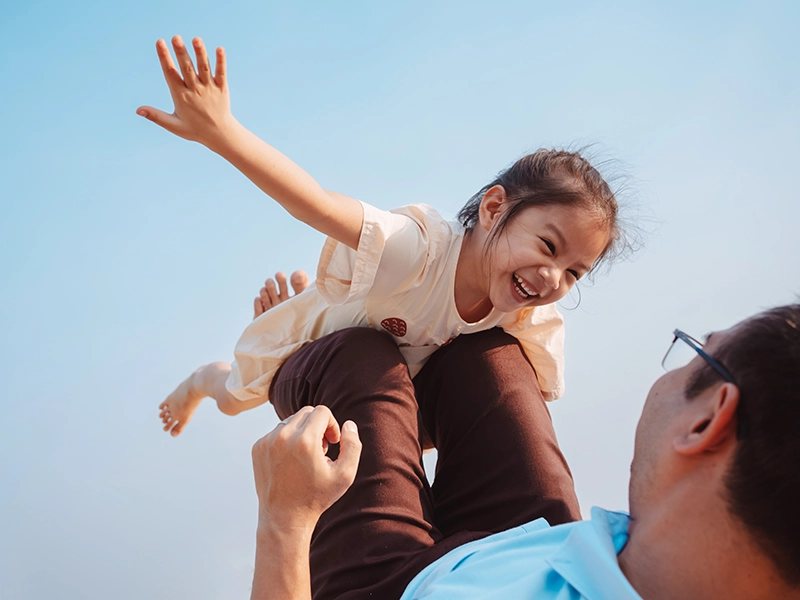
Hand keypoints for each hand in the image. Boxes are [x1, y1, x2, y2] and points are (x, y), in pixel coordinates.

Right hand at [137, 36, 233, 150]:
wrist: (219, 135)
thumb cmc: (194, 129)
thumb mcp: (173, 124)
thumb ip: (156, 116)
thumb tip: (137, 110)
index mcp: (181, 96)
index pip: (170, 74)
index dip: (164, 58)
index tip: (160, 42)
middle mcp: (195, 90)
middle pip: (187, 68)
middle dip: (181, 52)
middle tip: (176, 37)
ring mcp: (209, 89)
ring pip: (204, 68)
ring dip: (200, 53)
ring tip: (196, 39)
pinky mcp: (222, 89)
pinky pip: (221, 74)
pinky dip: (221, 62)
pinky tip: (220, 49)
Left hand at [252, 406, 361, 530]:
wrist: (284, 517)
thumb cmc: (316, 497)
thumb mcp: (345, 475)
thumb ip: (352, 445)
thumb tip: (349, 424)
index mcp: (305, 441)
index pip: (322, 412)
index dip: (332, 425)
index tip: (332, 442)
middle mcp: (283, 437)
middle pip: (306, 412)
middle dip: (318, 426)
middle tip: (321, 450)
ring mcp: (267, 442)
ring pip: (291, 421)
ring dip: (302, 432)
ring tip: (306, 457)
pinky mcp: (257, 447)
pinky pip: (277, 432)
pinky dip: (287, 440)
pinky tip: (291, 462)